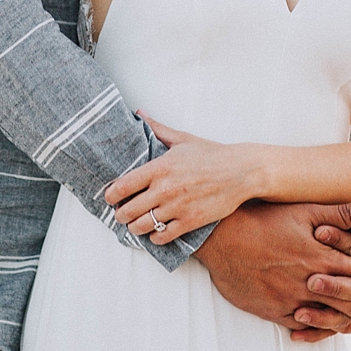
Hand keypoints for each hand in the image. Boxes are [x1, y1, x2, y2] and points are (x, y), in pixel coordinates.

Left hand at [104, 115, 258, 240]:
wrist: (242, 172)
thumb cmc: (211, 154)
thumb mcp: (182, 139)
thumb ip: (157, 128)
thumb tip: (139, 112)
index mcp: (159, 168)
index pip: (122, 185)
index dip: (111, 195)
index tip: (109, 198)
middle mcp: (165, 189)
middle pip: (128, 210)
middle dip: (120, 215)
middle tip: (120, 214)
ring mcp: (177, 207)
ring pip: (143, 226)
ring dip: (135, 228)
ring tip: (135, 225)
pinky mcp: (191, 221)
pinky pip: (164, 236)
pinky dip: (155, 238)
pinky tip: (155, 233)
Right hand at [194, 199, 350, 343]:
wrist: (217, 240)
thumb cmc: (259, 218)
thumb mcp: (301, 210)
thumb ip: (341, 213)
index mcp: (322, 257)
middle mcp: (312, 283)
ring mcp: (293, 300)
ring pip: (336, 317)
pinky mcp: (275, 311)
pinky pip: (308, 327)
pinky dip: (327, 329)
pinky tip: (336, 326)